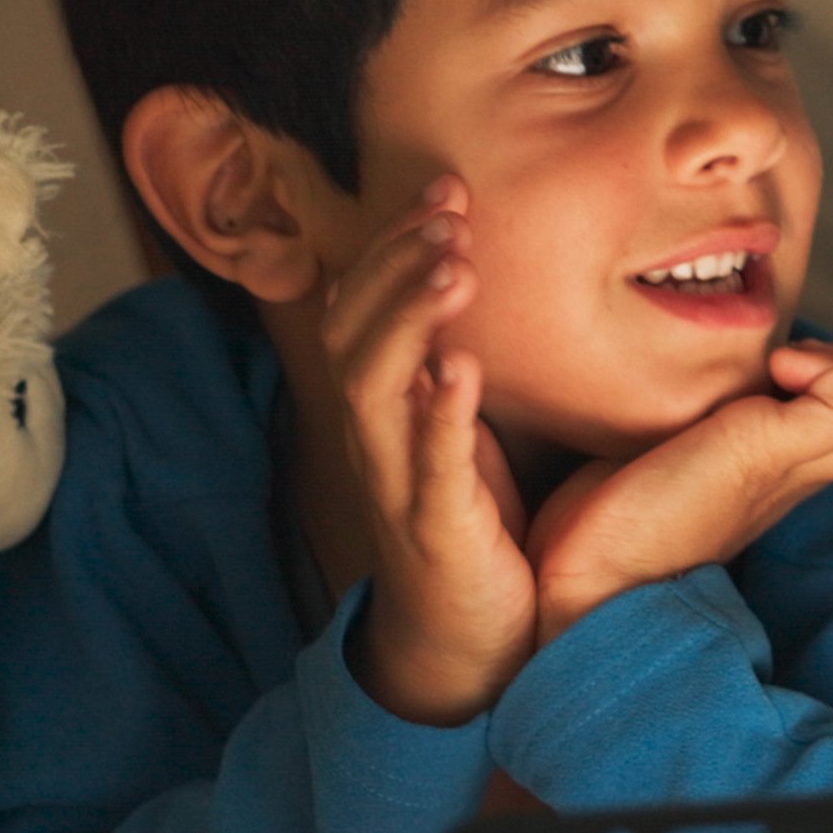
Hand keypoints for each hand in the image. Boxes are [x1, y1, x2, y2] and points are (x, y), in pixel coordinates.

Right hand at [324, 177, 533, 726]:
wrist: (466, 644)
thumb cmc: (470, 526)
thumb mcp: (460, 428)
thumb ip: (454, 361)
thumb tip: (476, 277)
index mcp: (384, 407)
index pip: (364, 306)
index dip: (395, 243)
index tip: (445, 188)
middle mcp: (378, 436)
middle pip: (356, 331)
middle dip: (397, 261)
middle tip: (448, 208)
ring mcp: (400, 483)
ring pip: (375, 387)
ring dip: (410, 318)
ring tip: (455, 264)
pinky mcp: (436, 531)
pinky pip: (429, 466)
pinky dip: (440, 414)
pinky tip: (463, 369)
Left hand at [525, 339, 832, 630]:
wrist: (580, 584)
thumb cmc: (595, 530)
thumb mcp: (647, 463)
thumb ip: (673, 433)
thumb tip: (656, 385)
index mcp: (767, 479)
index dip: (828, 383)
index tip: (769, 365)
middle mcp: (788, 478)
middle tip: (786, 360)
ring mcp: (784, 472)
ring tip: (786, 365)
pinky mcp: (765, 456)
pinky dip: (825, 372)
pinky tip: (771, 371)